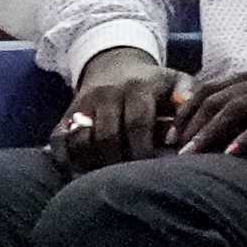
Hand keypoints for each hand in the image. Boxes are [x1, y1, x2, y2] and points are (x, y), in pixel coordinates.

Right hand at [53, 56, 183, 174]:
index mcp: (137, 88)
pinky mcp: (66, 115)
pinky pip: (59, 139)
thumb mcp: (176, 81)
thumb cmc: (154, 83)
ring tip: (108, 179)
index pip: (137, 123)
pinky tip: (80, 173)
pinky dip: (65, 159)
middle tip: (131, 182)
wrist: (115, 65)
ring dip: (93, 164)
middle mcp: (106, 94)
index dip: (144, 151)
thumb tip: (187, 129)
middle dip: (119, 163)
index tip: (153, 171)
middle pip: (108, 136)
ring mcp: (83, 104)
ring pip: (82, 141)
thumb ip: (187, 99)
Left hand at [179, 64, 246, 153]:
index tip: (171, 134)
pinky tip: (233, 154)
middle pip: (216, 98)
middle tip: (173, 150)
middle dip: (191, 125)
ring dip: (211, 133)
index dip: (186, 110)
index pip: (209, 87)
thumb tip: (224, 141)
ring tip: (193, 155)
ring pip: (235, 109)